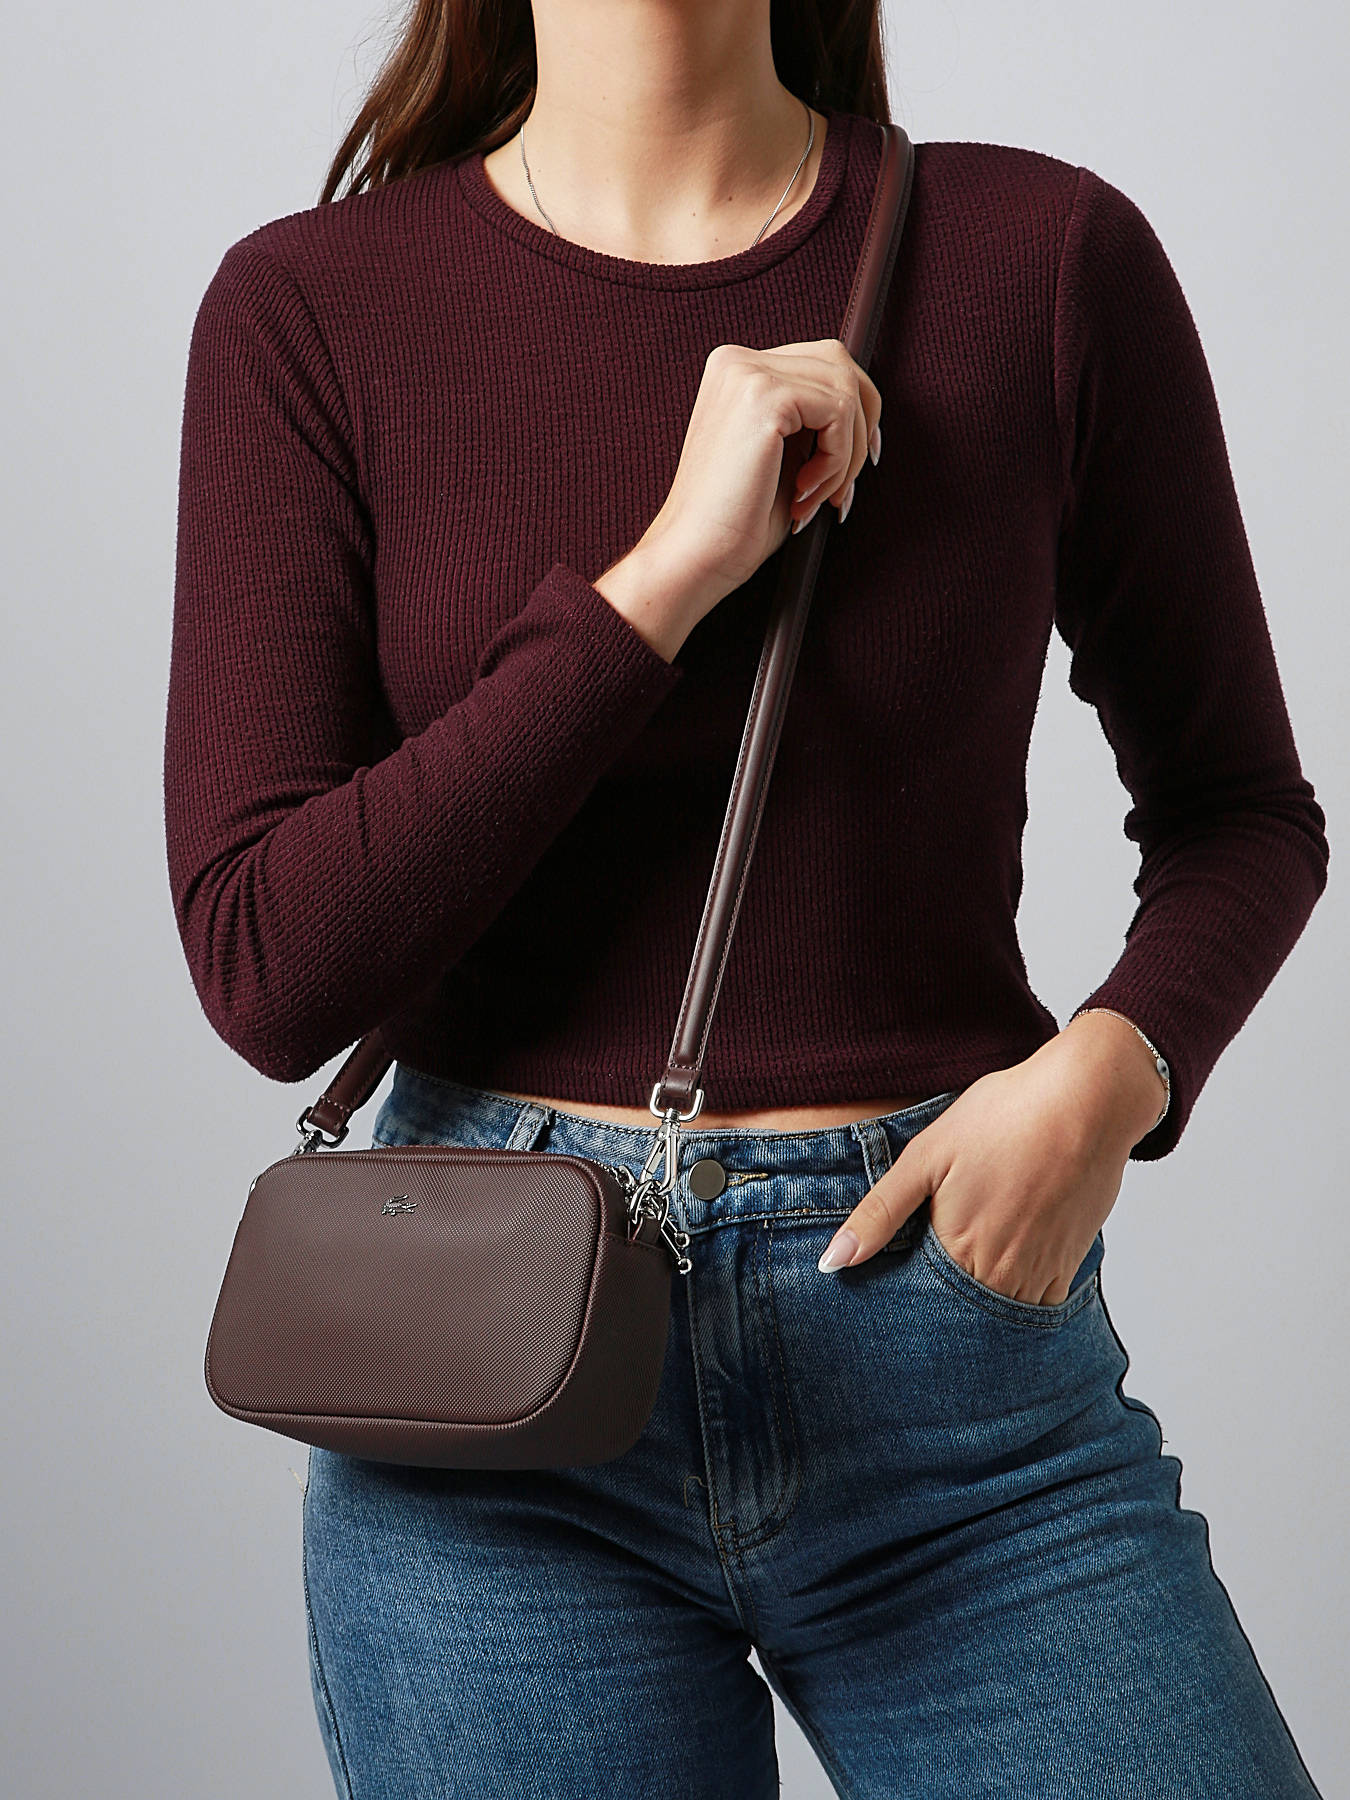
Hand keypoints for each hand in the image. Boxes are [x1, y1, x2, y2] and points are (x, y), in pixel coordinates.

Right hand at [594, 338, 881, 659]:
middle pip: (840, 363)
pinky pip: (838, 413)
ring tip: (815, 496)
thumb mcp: (783, 457)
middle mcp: (737, 361)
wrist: (696, 554)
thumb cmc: (736, 521)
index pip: (821, 363)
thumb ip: (813, 424)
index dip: (856, 412)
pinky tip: (804, 490)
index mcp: (736, 372)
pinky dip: (837, 459)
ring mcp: (748, 373)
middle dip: (861, 427)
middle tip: (844, 485)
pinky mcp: (764, 396)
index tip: (860, 462)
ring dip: (846, 455)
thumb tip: (867, 413)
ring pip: (845, 391)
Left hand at [817, 1014, 1167, 1303]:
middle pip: (959, 1316)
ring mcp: (1040, 1275)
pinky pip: (1034, 1302)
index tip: (891, 1289)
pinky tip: (1002, 1257)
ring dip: (977, 1303)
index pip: (918, 1306)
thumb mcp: (925, 1157)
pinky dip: (1014, 1290)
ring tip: (967, 1259)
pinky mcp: (1070, 1265)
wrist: (1086, 1100)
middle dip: (939, 1309)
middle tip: (932, 1271)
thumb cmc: (1002, 1119)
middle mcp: (1002, 1278)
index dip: (902, 1299)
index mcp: (958, 1254)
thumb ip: (879, 1215)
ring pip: (997, 1314)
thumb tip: (831, 1263)